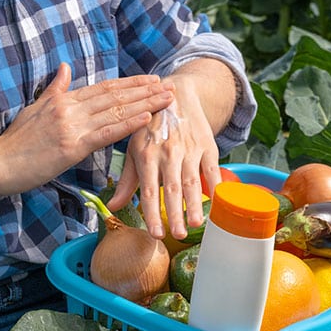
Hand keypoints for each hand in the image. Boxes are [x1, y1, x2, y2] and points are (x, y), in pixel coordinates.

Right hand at [0, 63, 174, 195]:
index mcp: (63, 100)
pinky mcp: (71, 147)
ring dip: (144, 104)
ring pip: (115, 111)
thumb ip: (54, 89)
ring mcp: (71, 126)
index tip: (150, 79)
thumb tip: (65, 67)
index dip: (129, 83)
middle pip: (115, 96)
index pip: (103, 88)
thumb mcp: (34, 109)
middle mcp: (70, 108)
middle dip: (144, 90)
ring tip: (166, 99)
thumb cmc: (14, 142)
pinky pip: (105, 133)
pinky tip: (146, 119)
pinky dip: (127, 125)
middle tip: (168, 85)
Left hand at [108, 73, 222, 239]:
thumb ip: (126, 181)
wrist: (175, 95)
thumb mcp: (133, 150)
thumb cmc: (150, 128)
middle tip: (178, 235)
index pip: (148, 190)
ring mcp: (189, 149)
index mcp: (146, 155)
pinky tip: (218, 203)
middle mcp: (167, 153)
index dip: (152, 213)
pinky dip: (216, 185)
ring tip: (197, 224)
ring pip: (192, 181)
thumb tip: (112, 207)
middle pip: (171, 189)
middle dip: (175, 213)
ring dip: (195, 204)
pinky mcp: (207, 145)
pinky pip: (212, 168)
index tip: (156, 234)